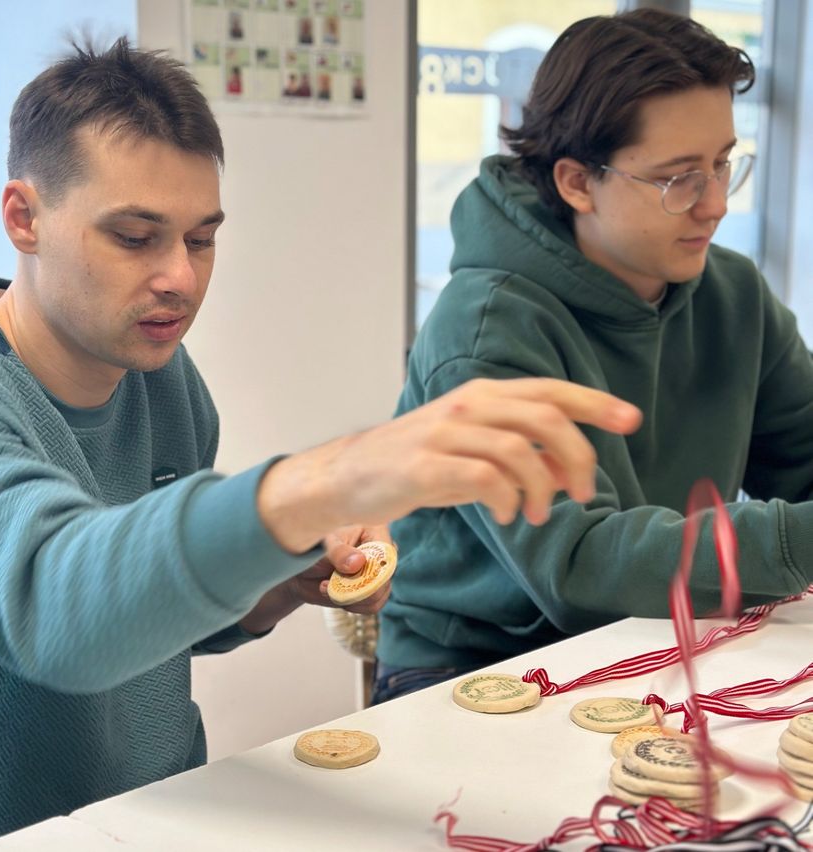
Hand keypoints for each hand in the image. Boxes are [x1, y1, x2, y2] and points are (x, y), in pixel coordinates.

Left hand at [238, 525, 391, 633]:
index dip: (374, 568)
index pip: (386, 552)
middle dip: (358, 587)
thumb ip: (338, 553)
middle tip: (330, 584)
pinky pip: (372, 605)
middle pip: (384, 577)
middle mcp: (379, 552)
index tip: (351, 574)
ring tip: (327, 588)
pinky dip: (353, 605)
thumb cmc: (311, 549)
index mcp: (374, 531)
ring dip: (353, 598)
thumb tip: (359, 562)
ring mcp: (376, 573)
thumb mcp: (322, 547)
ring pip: (379, 594)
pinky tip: (335, 596)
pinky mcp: (370, 591)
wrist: (300, 570)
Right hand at [258, 377, 641, 552]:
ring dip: (541, 490)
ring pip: (519, 452)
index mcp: (483, 395)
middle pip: (545, 418)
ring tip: (535, 515)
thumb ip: (523, 452)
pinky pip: (486, 480)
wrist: (351, 474)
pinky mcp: (426, 466)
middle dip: (577, 457)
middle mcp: (468, 406)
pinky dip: (508, 501)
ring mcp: (445, 434)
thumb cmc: (419, 461)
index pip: (549, 391)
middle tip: (582, 494)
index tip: (631, 420)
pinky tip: (506, 516)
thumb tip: (572, 468)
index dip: (594, 403)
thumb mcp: (476, 451)